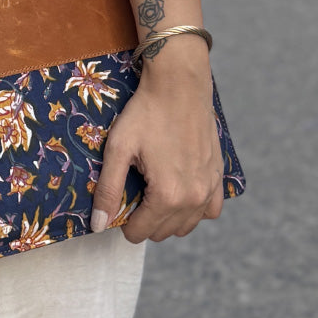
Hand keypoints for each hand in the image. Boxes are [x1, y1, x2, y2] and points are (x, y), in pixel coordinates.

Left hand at [91, 51, 223, 242]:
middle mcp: (194, 198)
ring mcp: (210, 188)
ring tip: (152, 193)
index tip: (117, 202)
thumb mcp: (118, 149)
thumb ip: (108, 190)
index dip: (124, 222)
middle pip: (163, 232)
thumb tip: (98, 224)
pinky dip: (195, 209)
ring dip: (167, 218)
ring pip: (186, 225)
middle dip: (144, 220)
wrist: (179, 85)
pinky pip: (211, 210)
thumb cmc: (145, 114)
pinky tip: (181, 193)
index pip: (140, 232)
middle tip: (132, 193)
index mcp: (167, 195)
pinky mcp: (219, 176)